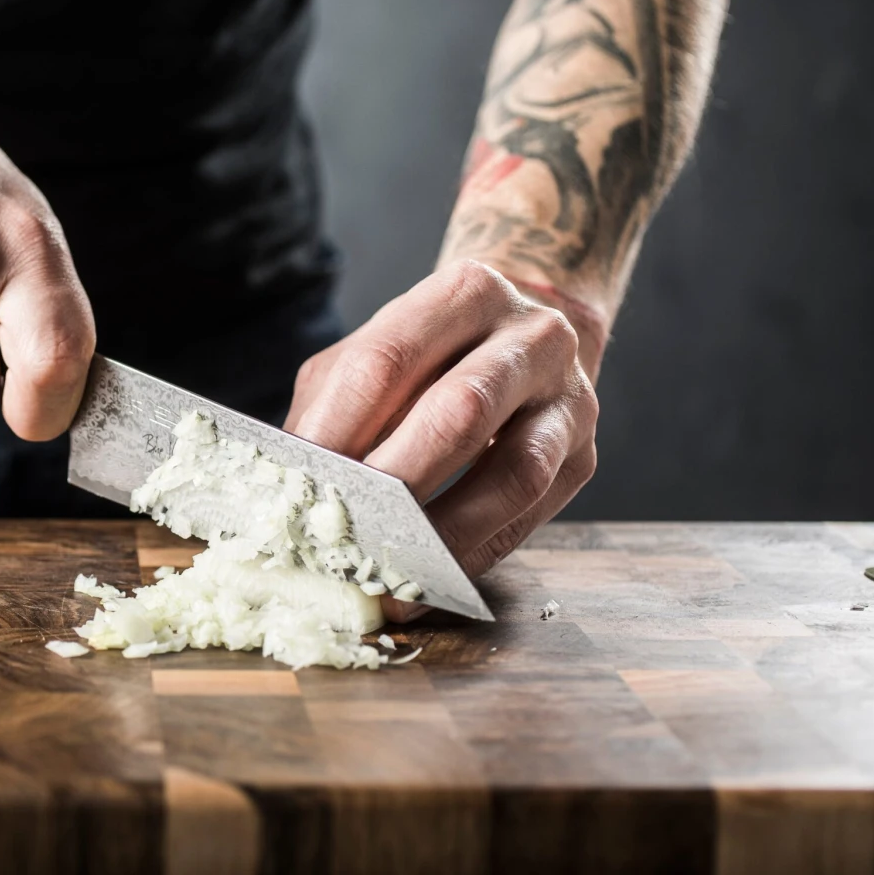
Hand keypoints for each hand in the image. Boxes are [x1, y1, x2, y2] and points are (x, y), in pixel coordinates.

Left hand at [284, 260, 600, 619]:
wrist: (526, 340)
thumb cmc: (428, 357)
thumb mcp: (371, 355)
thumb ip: (332, 407)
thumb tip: (288, 485)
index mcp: (465, 292)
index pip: (387, 359)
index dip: (339, 427)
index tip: (298, 483)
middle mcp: (532, 335)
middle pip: (458, 411)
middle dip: (395, 483)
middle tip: (343, 535)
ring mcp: (570, 397)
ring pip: (513, 472)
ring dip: (445, 530)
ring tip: (388, 573)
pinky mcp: (584, 456)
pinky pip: (531, 514)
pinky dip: (475, 552)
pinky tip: (430, 581)